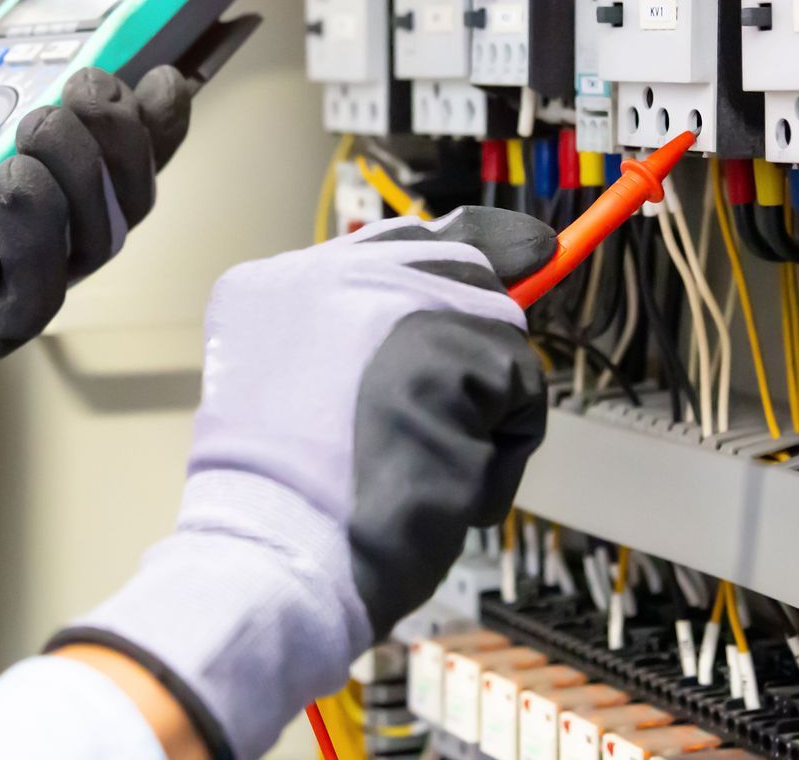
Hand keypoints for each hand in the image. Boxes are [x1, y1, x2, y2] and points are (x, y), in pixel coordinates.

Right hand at [50, 208, 554, 759]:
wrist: (279, 557)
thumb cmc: (291, 507)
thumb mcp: (300, 399)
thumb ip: (360, 342)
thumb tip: (474, 294)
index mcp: (272, 288)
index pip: (394, 241)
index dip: (464, 251)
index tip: (526, 250)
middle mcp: (325, 272)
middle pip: (457, 264)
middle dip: (482, 334)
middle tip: (483, 384)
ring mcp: (387, 300)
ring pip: (494, 329)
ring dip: (482, 409)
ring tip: (421, 463)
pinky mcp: (446, 345)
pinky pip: (520, 387)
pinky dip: (502, 450)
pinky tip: (445, 480)